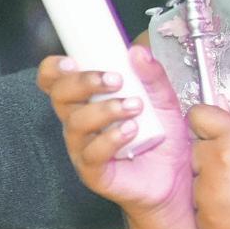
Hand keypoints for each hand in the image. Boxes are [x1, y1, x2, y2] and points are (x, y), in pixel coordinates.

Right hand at [38, 46, 188, 219]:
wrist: (176, 177)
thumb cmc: (162, 135)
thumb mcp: (164, 99)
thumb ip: (153, 76)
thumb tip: (138, 51)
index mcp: (87, 100)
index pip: (55, 81)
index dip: (54, 69)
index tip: (72, 60)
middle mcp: (79, 122)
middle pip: (60, 96)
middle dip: (84, 82)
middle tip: (115, 79)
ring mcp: (83, 148)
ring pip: (75, 123)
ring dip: (105, 110)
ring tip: (135, 107)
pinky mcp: (93, 173)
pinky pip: (90, 153)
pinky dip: (110, 138)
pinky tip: (131, 131)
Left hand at [188, 105, 229, 228]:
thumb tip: (216, 105)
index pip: (198, 115)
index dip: (206, 124)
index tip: (212, 133)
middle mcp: (216, 163)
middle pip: (195, 151)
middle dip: (209, 158)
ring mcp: (208, 194)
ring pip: (196, 181)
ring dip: (210, 186)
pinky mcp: (206, 221)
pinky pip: (199, 208)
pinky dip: (213, 212)